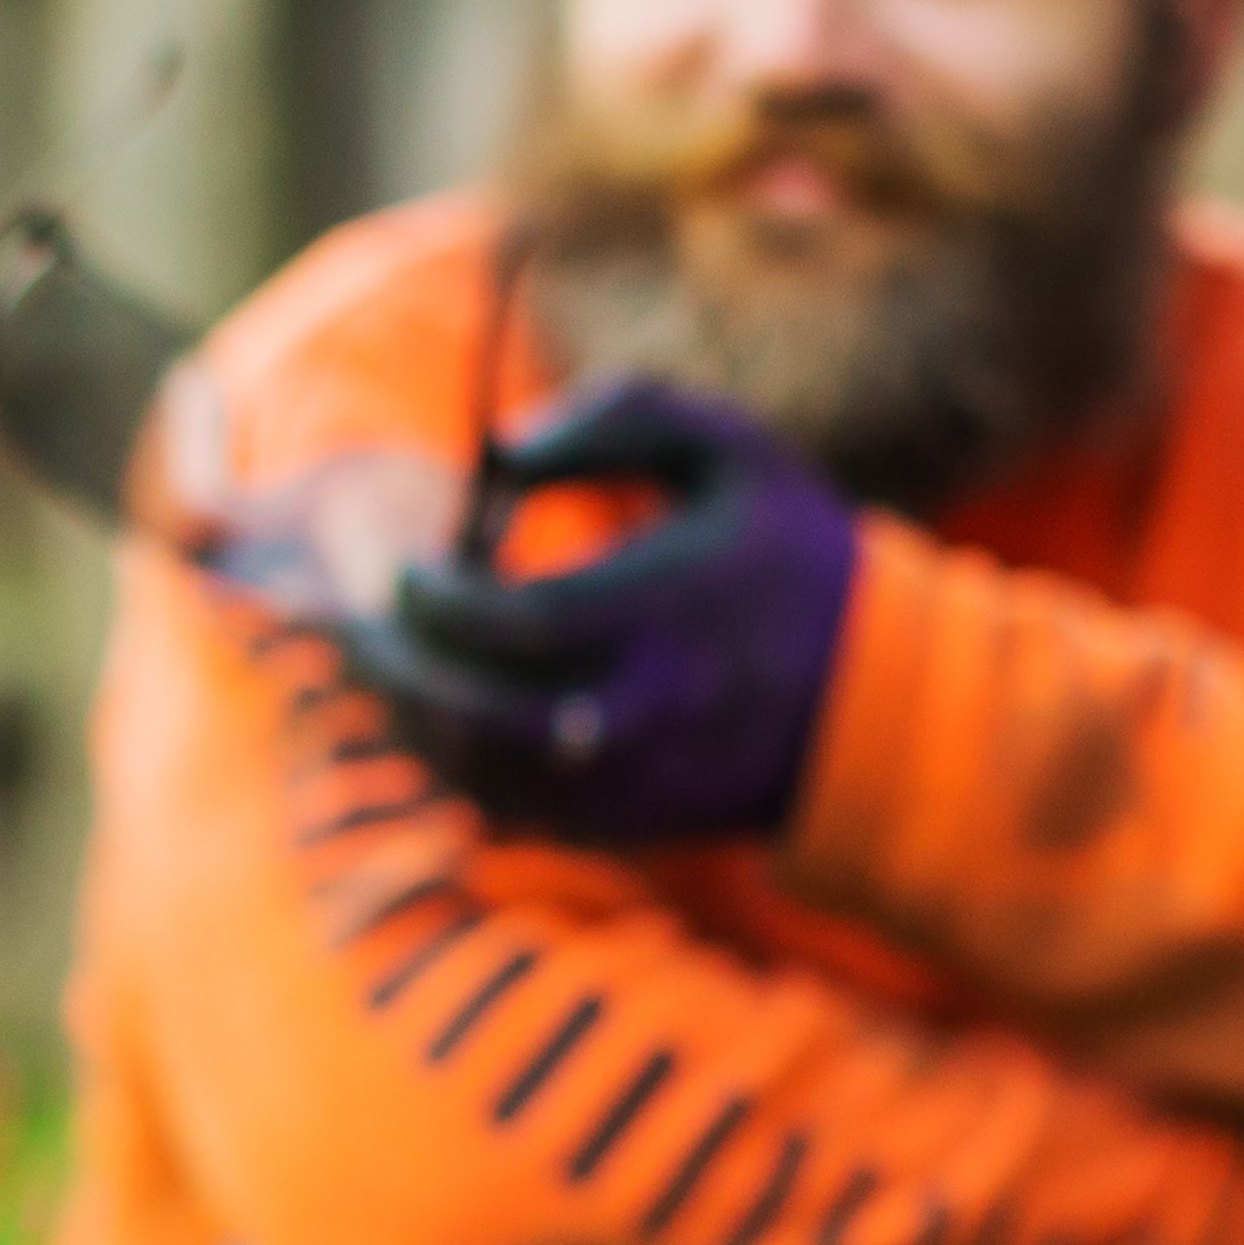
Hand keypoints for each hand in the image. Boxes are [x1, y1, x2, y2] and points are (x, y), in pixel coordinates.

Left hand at [337, 383, 862, 842]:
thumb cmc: (793, 557)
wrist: (880, 703)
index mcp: (665, 612)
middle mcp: (643, 709)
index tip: (408, 567)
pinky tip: (436, 720)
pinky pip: (511, 811)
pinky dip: (455, 769)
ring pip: (481, 774)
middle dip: (402, 671)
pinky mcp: (625, 826)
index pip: (513, 622)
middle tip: (364, 630)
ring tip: (387, 671)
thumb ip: (617, 418)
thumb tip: (501, 450)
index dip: (436, 598)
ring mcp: (632, 780)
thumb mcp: (730, 451)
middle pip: (478, 714)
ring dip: (416, 725)